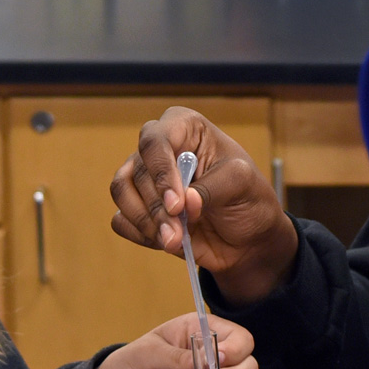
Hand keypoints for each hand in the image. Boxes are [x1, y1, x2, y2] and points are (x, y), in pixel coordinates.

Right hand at [107, 107, 298, 304]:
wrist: (247, 239)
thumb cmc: (248, 199)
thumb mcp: (242, 185)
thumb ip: (213, 188)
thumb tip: (184, 202)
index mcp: (185, 127)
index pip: (155, 140)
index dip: (161, 172)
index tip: (177, 204)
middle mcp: (159, 148)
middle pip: (137, 171)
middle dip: (158, 208)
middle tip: (178, 233)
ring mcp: (145, 178)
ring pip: (122, 192)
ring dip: (146, 222)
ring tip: (174, 240)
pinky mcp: (138, 208)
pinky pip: (121, 219)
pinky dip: (140, 233)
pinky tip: (166, 240)